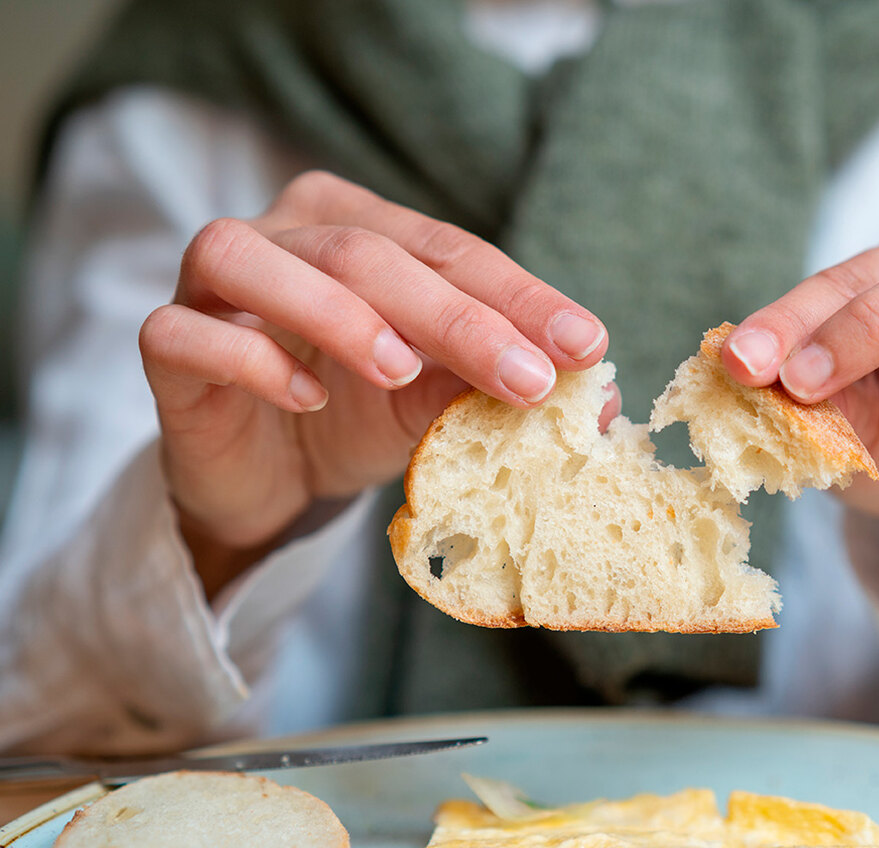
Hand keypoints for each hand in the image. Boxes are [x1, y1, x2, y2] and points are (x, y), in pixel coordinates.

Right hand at [139, 171, 607, 594]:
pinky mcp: (167, 345)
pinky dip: (250, 359)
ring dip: (337, 312)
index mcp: (361, 226)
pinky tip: (307, 399)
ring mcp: (212, 283)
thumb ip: (494, 384)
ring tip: (400, 370)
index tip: (585, 346)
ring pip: (254, 260)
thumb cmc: (357, 416)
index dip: (519, 296)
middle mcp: (285, 232)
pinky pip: (187, 334)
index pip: (449, 249)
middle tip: (524, 378)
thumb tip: (598, 398)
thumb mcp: (436, 399)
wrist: (267, 478)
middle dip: (454, 316)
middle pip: (366, 252)